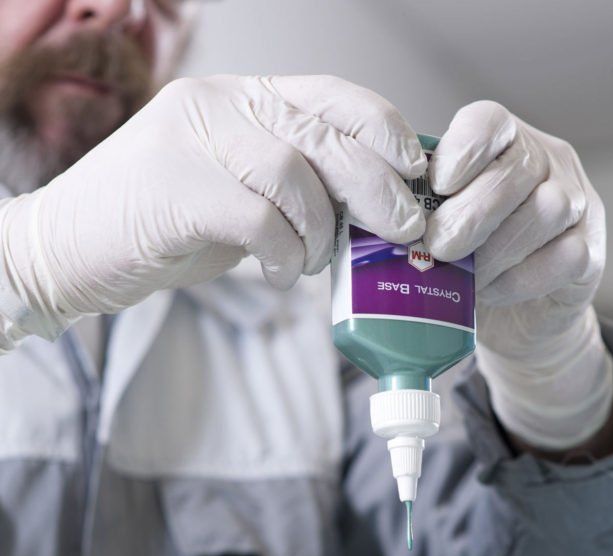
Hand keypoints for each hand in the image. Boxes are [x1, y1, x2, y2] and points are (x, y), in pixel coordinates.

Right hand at [0, 74, 425, 344]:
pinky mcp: (174, 186)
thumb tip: (369, 214)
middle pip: (326, 134)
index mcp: (242, 100)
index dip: (384, 132)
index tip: (415, 176)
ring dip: (321, 231)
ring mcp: (193, 140)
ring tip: (313, 263)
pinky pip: (258, 217)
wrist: (68, 250)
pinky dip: (283, 254)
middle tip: (402, 230)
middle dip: (379, 188)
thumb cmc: (161, 227)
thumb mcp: (237, 195)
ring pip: (297, 175)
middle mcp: (221, 105)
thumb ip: (294, 190)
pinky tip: (279, 274)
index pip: (332, 96)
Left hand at [424, 101, 612, 449]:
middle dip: (470, 213)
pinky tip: (492, 292)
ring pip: (546, 211)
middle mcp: (549, 163)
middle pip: (518, 169)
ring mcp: (577, 205)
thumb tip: (366, 212)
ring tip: (464, 278)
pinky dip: (520, 279)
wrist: (512, 318)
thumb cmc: (466, 262)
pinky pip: (562, 258)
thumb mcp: (437, 225)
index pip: (490, 122)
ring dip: (495, 250)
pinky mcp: (590, 253)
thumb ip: (416, 209)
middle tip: (437, 248)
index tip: (437, 187)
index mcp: (505, 143)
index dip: (463, 151)